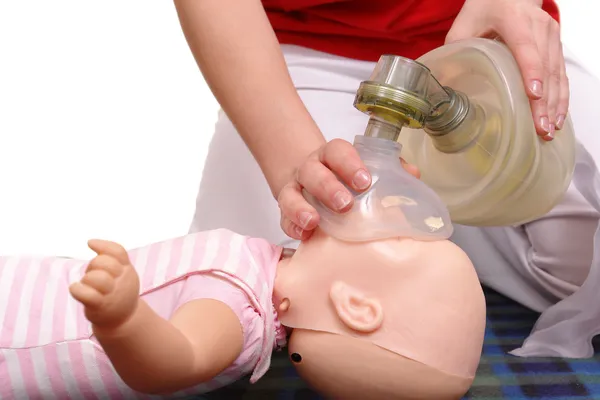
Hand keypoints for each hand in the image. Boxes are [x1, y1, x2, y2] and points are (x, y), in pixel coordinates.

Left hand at [69, 239, 139, 328]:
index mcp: (127, 270)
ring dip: (87, 279)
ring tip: (87, 285)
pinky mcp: (101, 306)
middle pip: (105, 263)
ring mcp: (113, 294)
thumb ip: (113, 260)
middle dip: (93, 265)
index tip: (90, 243)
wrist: (124, 320)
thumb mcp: (123, 275)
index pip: (118, 252)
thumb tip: (93, 242)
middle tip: (92, 274)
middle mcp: (123, 280)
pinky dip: (77, 289)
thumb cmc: (117, 293)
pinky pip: (87, 294)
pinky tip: (75, 289)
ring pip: (96, 278)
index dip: (103, 245)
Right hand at [277, 139, 419, 239]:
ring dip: (302, 208)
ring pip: (291, 194)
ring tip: (314, 222)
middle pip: (313, 172)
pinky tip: (303, 235)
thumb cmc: (344, 177)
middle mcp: (310, 168)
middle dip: (328, 187)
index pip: (337, 151)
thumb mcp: (362, 167)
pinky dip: (291, 226)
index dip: (349, 163)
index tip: (364, 181)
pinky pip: (284, 218)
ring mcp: (295, 188)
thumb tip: (413, 173)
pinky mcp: (286, 210)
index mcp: (331, 155)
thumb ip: (389, 169)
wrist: (310, 179)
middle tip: (345, 204)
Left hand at [446, 0, 567, 140]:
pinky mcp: (556, 45)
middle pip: (544, 67)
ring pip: (556, 73)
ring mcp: (551, 36)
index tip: (534, 95)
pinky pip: (561, 74)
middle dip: (544, 101)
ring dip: (555, 104)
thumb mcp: (464, 24)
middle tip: (540, 127)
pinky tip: (557, 117)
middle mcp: (538, 27)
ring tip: (548, 130)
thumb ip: (455, 49)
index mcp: (514, 21)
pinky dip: (561, 97)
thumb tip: (440, 84)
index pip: (525, 49)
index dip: (531, 73)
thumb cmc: (485, 8)